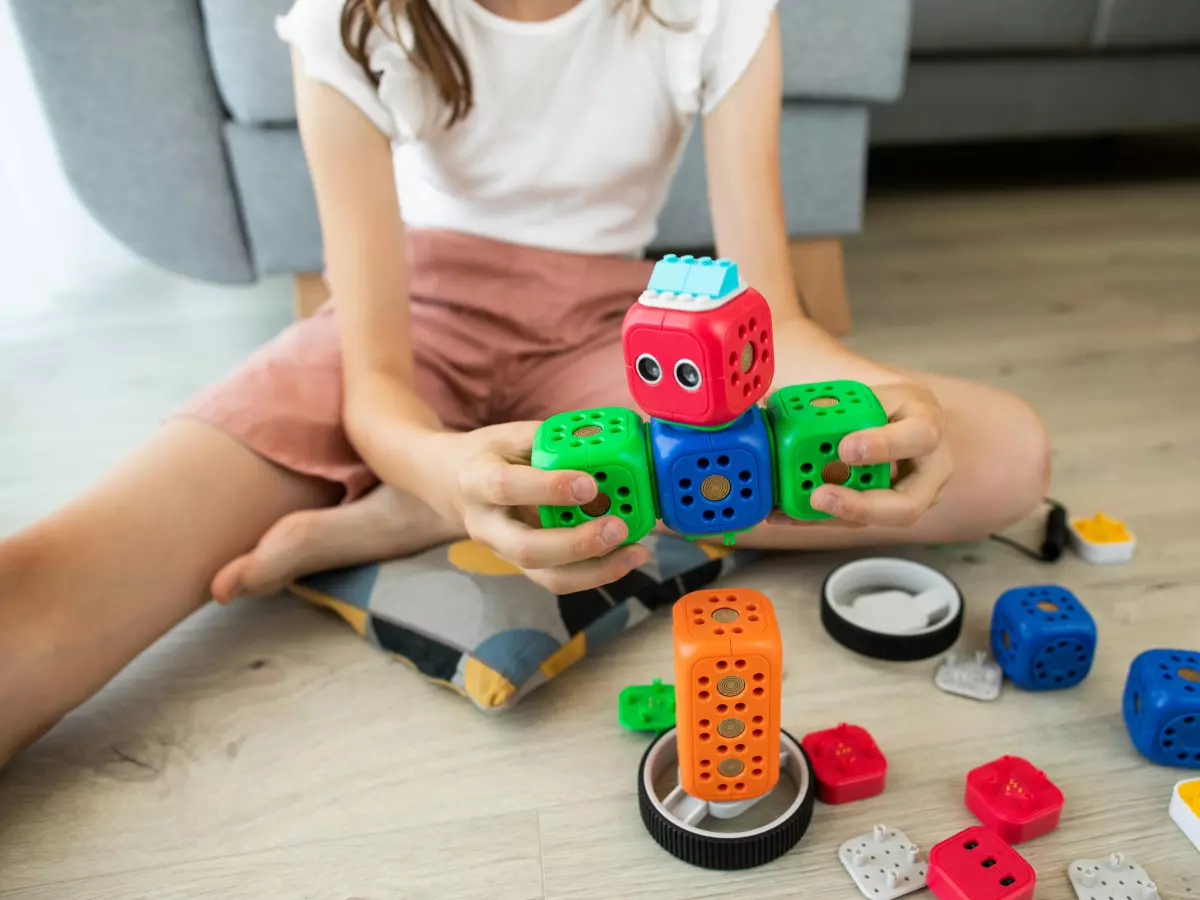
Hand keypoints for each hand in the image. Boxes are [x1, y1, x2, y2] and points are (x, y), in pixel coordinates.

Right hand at [424, 423, 650, 592]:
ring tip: (635, 552)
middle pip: (527, 549)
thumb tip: (603, 442)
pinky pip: (560, 579)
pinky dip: (597, 572)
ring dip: (595, 570)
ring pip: (546, 576)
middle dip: (577, 544)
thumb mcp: (511, 435)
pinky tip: (626, 557)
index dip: (548, 488)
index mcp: (477, 480)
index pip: (507, 488)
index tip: (589, 484)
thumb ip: (550, 441)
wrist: (451, 484)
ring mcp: (504, 552)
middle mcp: (487, 525)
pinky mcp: (524, 566)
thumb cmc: (490, 455)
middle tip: (618, 528)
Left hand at [771, 380, 951, 527]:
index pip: (920, 436)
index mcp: (925, 422)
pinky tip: (785, 511)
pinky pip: (855, 520)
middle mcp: (929, 467)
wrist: (884, 415)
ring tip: (792, 507)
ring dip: (834, 516)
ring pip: (877, 520)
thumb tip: (764, 403)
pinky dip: (818, 517)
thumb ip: (828, 400)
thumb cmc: (874, 401)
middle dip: (861, 505)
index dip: (884, 446)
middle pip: (909, 503)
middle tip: (820, 496)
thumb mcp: (861, 390)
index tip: (844, 449)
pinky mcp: (888, 511)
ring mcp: (913, 495)